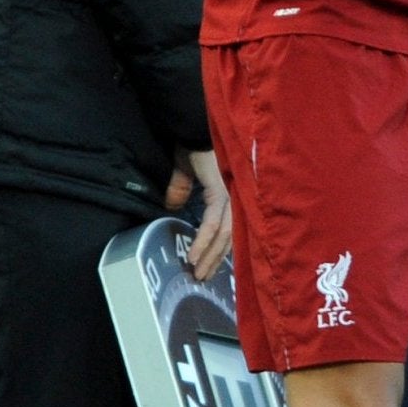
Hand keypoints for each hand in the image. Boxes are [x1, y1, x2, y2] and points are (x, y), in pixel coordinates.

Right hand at [174, 148, 233, 278]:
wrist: (192, 126)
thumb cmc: (191, 144)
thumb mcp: (184, 171)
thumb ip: (181, 188)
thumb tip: (172, 205)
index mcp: (229, 193)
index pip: (230, 229)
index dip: (219, 250)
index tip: (207, 268)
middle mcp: (235, 196)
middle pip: (231, 237)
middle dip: (215, 260)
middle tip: (202, 280)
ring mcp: (231, 194)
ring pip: (225, 235)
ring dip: (210, 256)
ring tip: (198, 273)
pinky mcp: (221, 191)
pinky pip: (213, 223)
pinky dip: (203, 241)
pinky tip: (194, 256)